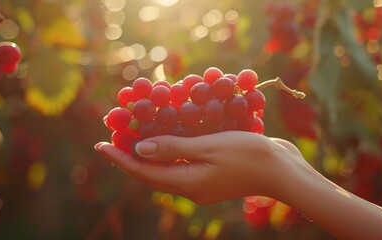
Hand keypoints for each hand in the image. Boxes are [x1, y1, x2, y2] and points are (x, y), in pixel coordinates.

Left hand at [95, 131, 309, 203]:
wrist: (282, 170)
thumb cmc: (248, 155)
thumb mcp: (209, 147)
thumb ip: (174, 149)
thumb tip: (139, 150)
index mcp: (187, 183)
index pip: (143, 172)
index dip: (120, 158)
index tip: (99, 144)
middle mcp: (190, 187)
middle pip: (150, 173)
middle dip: (128, 157)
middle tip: (112, 138)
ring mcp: (201, 183)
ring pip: (165, 170)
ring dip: (147, 155)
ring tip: (131, 137)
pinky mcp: (211, 176)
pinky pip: (181, 166)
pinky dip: (167, 154)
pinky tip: (164, 140)